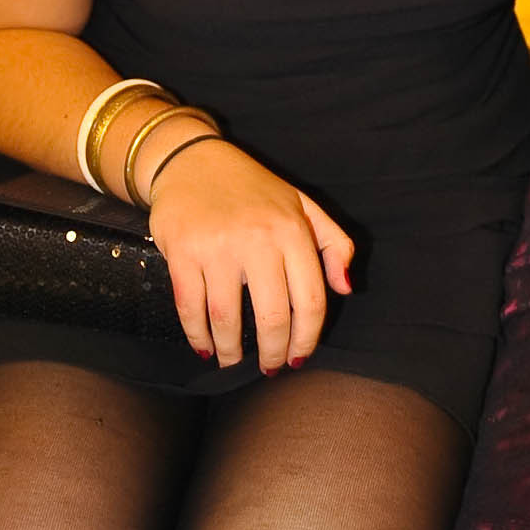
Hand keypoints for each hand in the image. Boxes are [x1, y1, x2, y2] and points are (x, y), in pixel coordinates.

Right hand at [148, 139, 352, 372]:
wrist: (193, 161)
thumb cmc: (253, 190)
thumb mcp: (302, 205)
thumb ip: (334, 244)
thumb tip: (346, 289)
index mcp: (292, 230)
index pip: (310, 298)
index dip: (307, 338)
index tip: (299, 358)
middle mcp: (259, 239)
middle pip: (273, 316)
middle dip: (273, 353)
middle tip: (270, 368)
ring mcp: (218, 247)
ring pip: (228, 318)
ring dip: (232, 351)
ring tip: (234, 362)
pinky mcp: (183, 252)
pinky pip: (190, 307)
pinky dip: (198, 336)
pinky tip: (206, 347)